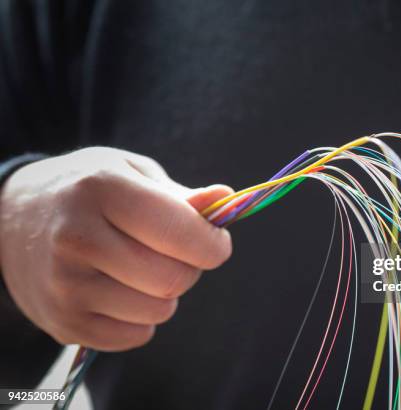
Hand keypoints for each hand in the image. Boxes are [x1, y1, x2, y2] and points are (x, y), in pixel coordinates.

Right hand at [0, 147, 232, 350]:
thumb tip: (224, 201)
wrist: (12, 219)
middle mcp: (78, 238)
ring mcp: (66, 286)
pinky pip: (136, 336)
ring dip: (166, 293)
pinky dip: (142, 317)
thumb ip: (180, 195)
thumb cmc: (86, 189)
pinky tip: (121, 290)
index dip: (213, 243)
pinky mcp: (63, 322)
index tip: (215, 242)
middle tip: (175, 252)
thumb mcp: (130, 172)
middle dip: (191, 268)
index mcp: (102, 189)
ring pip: (159, 310)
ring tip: (141, 269)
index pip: (180, 231)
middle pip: (174, 278)